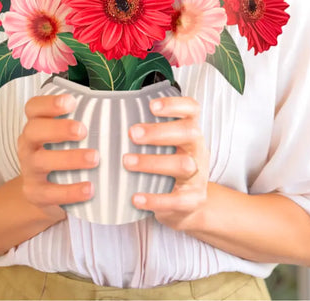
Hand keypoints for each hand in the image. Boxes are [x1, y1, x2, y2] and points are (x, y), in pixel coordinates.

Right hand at [17, 94, 98, 220]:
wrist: (44, 194)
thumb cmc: (62, 155)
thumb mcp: (66, 137)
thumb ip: (83, 122)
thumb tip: (117, 107)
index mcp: (36, 126)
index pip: (33, 108)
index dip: (49, 103)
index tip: (71, 101)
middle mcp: (28, 145)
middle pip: (33, 130)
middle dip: (58, 128)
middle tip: (83, 130)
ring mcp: (29, 170)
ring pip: (41, 161)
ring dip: (68, 158)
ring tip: (94, 158)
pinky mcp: (35, 194)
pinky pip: (49, 193)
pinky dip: (70, 191)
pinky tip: (90, 188)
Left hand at [123, 96, 208, 230]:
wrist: (188, 205)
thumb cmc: (167, 164)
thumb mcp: (165, 145)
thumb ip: (147, 130)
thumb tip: (110, 115)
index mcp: (190, 130)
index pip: (191, 109)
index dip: (175, 104)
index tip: (151, 105)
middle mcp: (198, 149)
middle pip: (189, 132)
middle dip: (159, 132)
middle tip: (132, 133)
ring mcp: (198, 175)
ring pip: (183, 164)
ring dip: (152, 162)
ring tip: (126, 161)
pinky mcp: (193, 199)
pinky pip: (177, 200)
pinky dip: (155, 199)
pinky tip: (135, 198)